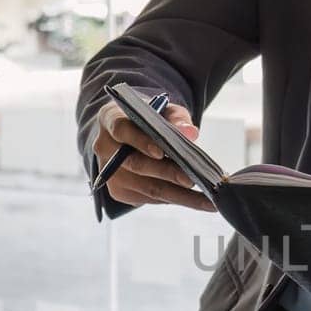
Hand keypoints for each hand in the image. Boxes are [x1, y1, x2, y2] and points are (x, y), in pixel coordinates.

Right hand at [92, 102, 213, 210]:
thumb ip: (177, 119)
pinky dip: (172, 199)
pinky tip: (194, 200)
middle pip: (136, 164)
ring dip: (178, 195)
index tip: (161, 152)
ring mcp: (110, 173)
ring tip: (206, 200)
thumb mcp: (165, 110)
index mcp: (110, 119)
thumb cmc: (151, 118)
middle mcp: (104, 147)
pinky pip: (148, 198)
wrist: (133, 134)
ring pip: (146, 187)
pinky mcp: (119, 191)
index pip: (122, 130)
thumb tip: (190, 133)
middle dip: (167, 174)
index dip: (140, 141)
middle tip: (193, 180)